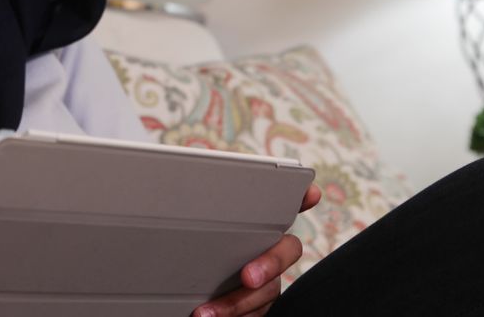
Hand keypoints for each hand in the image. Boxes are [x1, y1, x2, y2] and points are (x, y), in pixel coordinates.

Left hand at [192, 184, 320, 316]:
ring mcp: (267, 281)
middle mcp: (269, 250)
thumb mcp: (192, 221)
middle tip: (247, 276)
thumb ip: (200, 201)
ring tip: (207, 312)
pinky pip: (256, 315)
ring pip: (268, 292)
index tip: (310, 193)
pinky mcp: (255, 307)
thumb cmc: (188, 245)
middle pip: (286, 252)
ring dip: (238, 303)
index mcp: (256, 225)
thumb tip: (188, 180)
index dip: (301, 197)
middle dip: (270, 264)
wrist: (172, 290)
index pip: (285, 205)